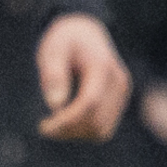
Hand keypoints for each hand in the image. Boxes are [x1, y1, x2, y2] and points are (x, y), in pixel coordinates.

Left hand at [36, 13, 129, 141]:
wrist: (85, 33)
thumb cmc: (64, 41)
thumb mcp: (52, 50)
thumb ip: (53, 74)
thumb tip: (55, 104)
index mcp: (102, 67)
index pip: (89, 103)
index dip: (67, 120)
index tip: (44, 127)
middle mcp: (118, 82)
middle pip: (97, 122)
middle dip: (69, 130)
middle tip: (45, 127)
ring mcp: (122, 94)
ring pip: (102, 130)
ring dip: (76, 134)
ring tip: (54, 125)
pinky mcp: (119, 102)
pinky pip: (104, 127)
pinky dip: (84, 131)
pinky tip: (66, 122)